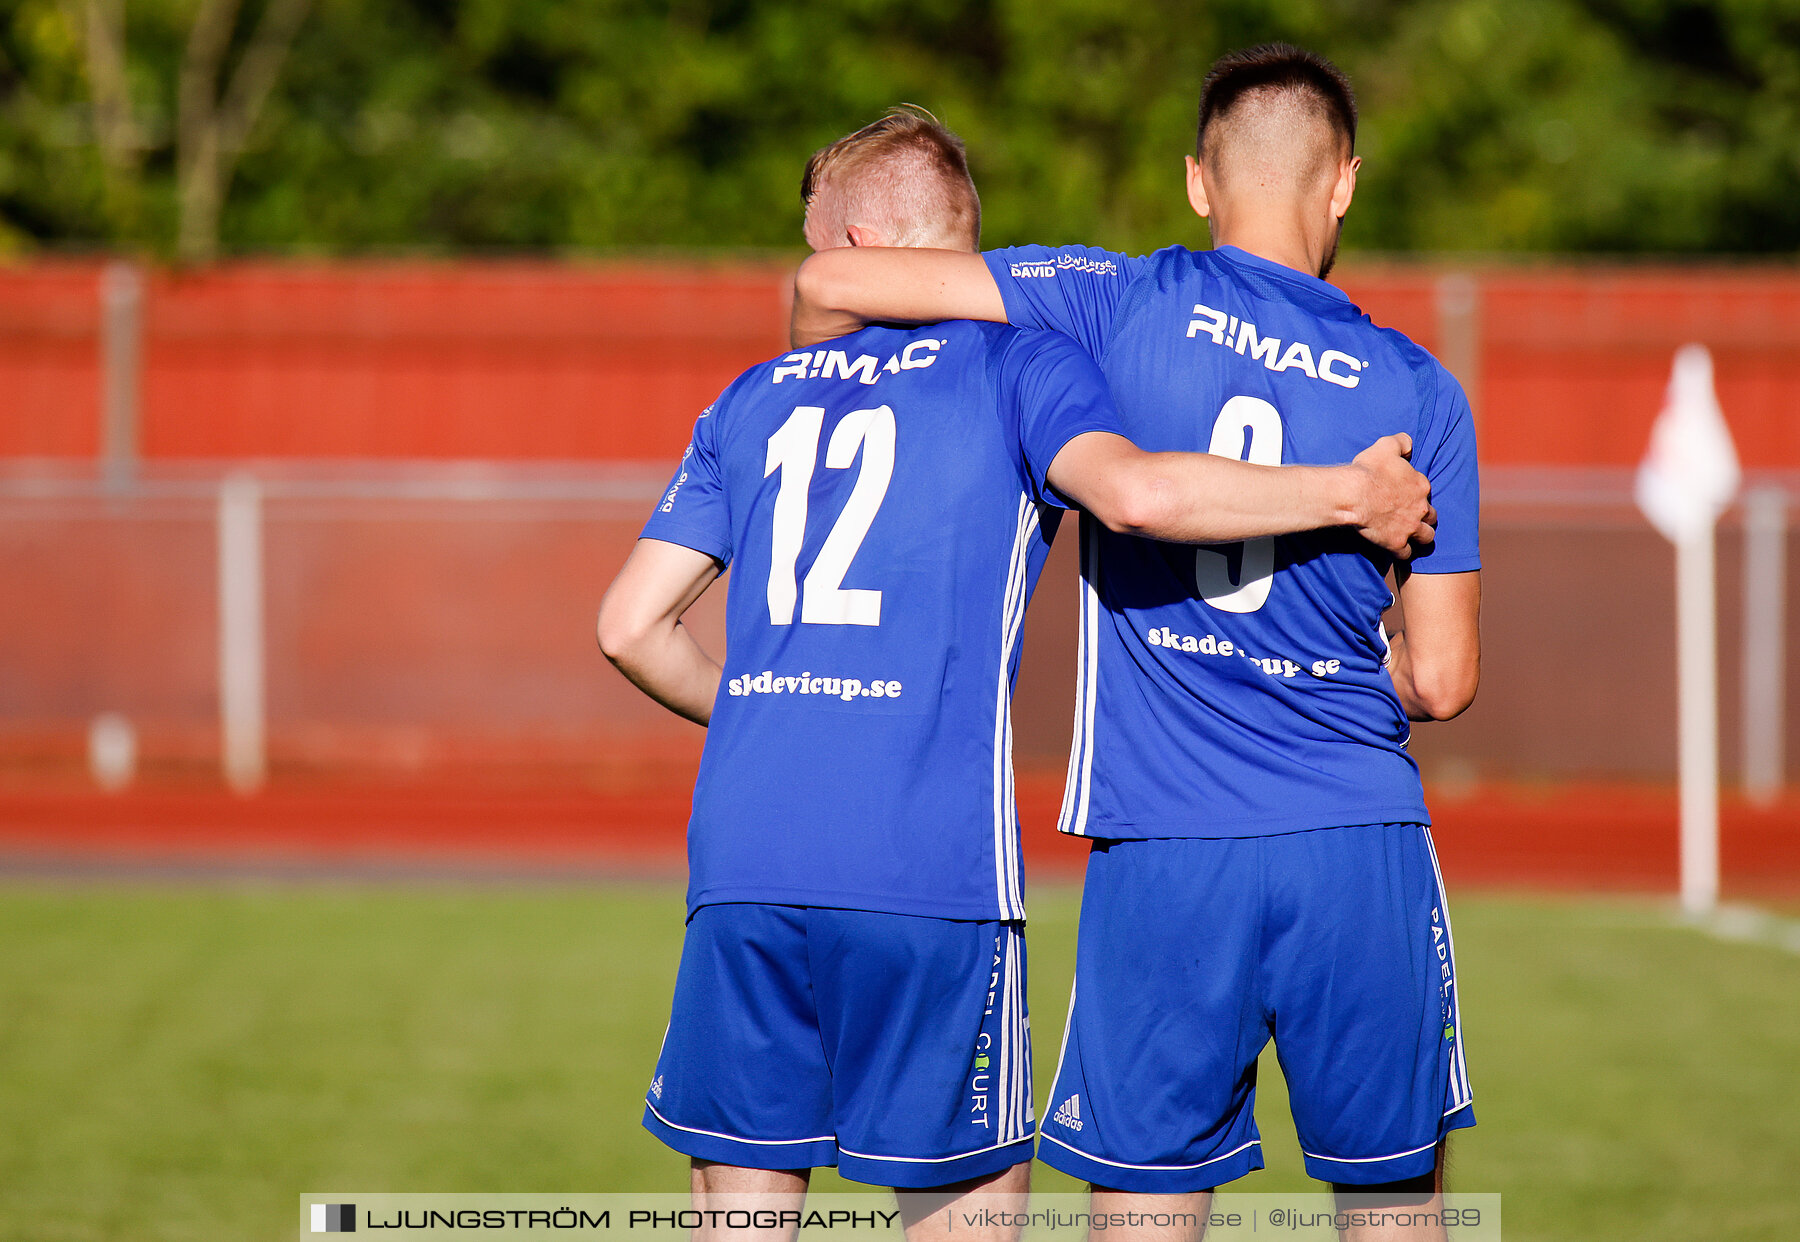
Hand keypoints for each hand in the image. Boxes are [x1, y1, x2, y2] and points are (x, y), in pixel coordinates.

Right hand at [1349, 434, 1434, 557]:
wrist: (1354, 494)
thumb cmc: (1368, 470)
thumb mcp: (1385, 446)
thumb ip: (1401, 441)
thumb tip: (1408, 443)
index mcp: (1420, 485)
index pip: (1425, 492)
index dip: (1416, 495)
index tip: (1405, 496)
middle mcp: (1420, 507)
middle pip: (1431, 517)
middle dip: (1424, 518)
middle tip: (1412, 518)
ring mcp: (1410, 527)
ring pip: (1426, 537)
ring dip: (1420, 537)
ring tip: (1411, 537)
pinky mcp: (1397, 543)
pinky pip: (1406, 554)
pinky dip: (1403, 553)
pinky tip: (1396, 550)